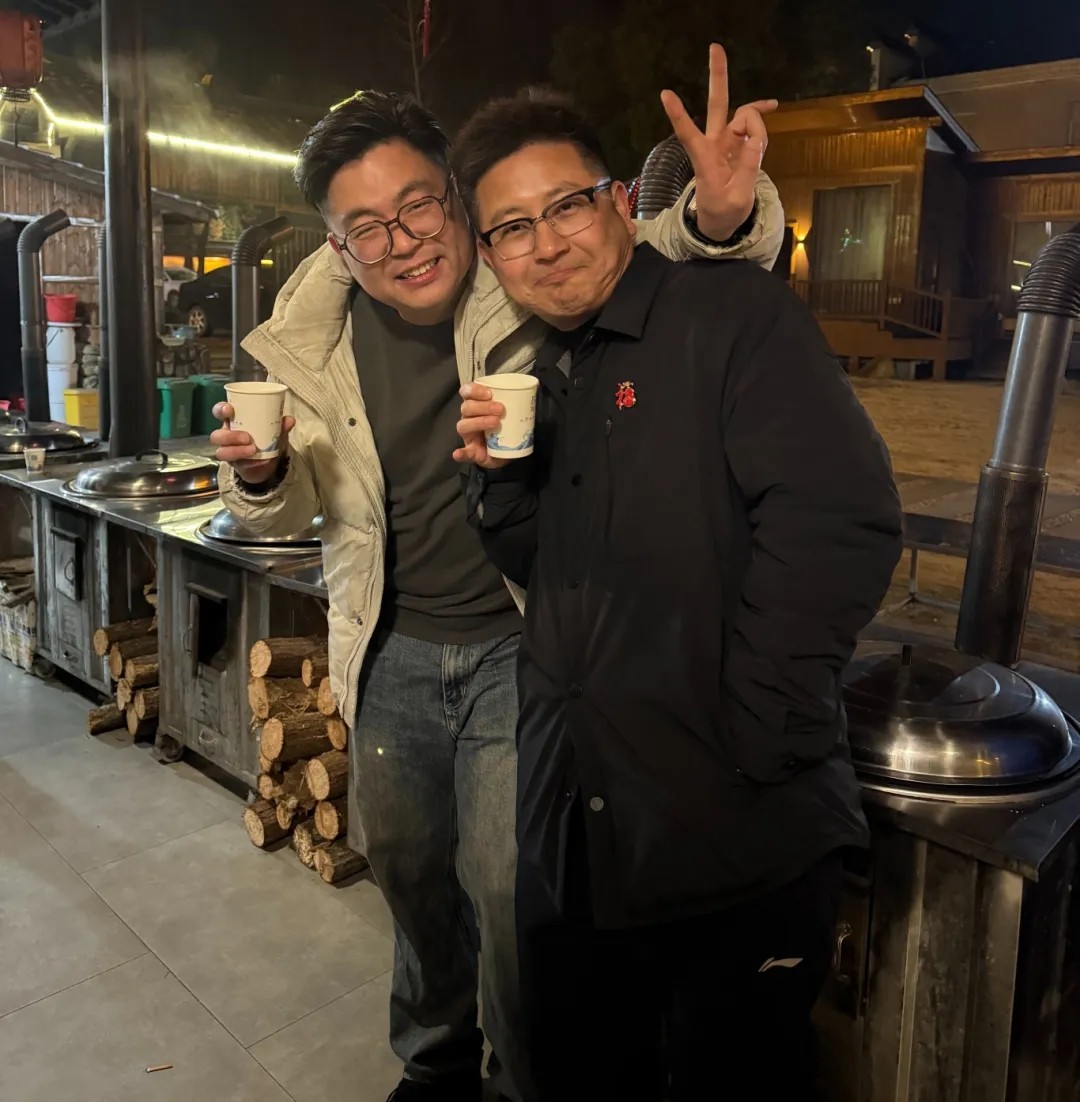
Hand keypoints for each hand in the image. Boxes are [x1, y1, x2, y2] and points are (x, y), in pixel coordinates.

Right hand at [210, 401, 294, 484]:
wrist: (266, 463)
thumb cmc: (265, 439)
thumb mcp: (275, 432)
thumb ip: (281, 426)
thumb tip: (290, 420)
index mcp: (234, 421)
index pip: (219, 412)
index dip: (220, 409)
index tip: (229, 409)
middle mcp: (226, 436)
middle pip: (216, 435)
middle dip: (230, 436)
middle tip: (247, 437)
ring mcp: (228, 451)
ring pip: (221, 452)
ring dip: (236, 451)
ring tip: (253, 450)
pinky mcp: (234, 464)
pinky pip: (235, 464)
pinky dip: (247, 463)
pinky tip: (257, 462)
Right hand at [453, 384, 509, 469]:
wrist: (505, 452)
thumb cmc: (505, 428)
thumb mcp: (508, 413)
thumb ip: (512, 405)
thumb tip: (528, 395)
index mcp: (476, 406)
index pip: (467, 392)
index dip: (475, 390)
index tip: (490, 393)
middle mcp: (468, 418)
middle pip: (466, 408)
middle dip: (483, 406)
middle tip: (500, 409)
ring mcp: (468, 436)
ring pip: (464, 425)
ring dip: (479, 422)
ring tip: (496, 423)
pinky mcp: (471, 452)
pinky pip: (464, 452)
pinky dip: (462, 453)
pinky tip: (458, 454)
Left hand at [660, 43, 776, 242]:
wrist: (719, 222)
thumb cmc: (722, 213)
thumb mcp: (737, 198)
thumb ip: (748, 169)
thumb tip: (757, 139)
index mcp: (705, 160)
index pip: (688, 134)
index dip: (678, 115)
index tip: (665, 93)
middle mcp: (713, 144)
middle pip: (716, 105)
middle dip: (717, 77)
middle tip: (714, 47)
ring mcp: (725, 141)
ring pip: (741, 114)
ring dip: (754, 116)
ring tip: (760, 146)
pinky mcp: (736, 143)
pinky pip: (751, 123)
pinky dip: (760, 116)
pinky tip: (771, 106)